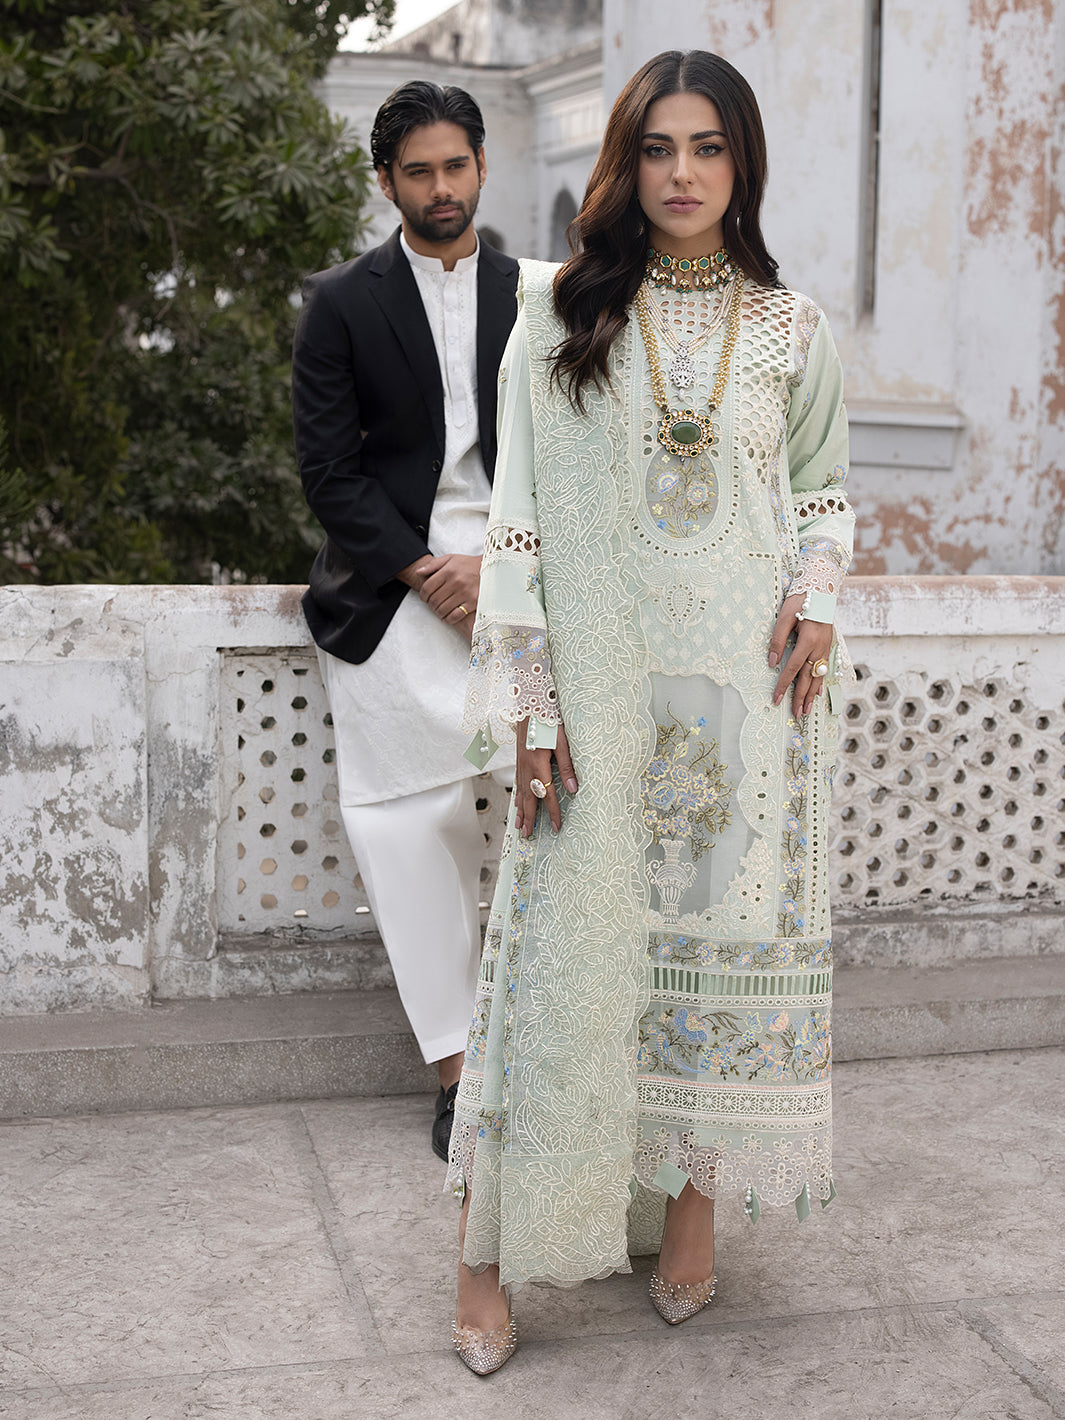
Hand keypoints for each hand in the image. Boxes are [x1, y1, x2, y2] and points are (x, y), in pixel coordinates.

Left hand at [418, 553, 481, 628]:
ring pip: (443, 609)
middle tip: (432, 605)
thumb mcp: (451, 559)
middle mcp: (456, 582)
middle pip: (434, 600)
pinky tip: (447, 617)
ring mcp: (465, 593)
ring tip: (439, 610)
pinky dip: (448, 619)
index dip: (423, 595)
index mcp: (448, 571)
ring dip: (438, 612)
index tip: (424, 598)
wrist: (491, 568)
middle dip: (430, 604)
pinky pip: (455, 616)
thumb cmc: (468, 564)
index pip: (427, 587)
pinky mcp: (473, 602)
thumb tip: (418, 572)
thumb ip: (433, 565)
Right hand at [514, 717, 577, 837]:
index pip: (547, 795)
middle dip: (529, 818)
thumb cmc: (549, 720)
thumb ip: (567, 766)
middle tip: (528, 835)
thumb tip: (573, 789)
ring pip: (520, 792)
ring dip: (520, 810)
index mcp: (538, 764)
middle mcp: (526, 767)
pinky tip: (517, 802)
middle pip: (528, 798)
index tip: (555, 827)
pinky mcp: (518, 758)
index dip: (552, 812)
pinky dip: (517, 795)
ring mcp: (520, 763)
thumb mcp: (562, 741)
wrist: (530, 703)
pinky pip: (517, 782)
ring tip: (519, 826)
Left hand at [768, 593, 832, 717]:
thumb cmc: (800, 600)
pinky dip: (820, 682)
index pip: (793, 668)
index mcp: (809, 640)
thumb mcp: (784, 617)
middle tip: (796, 714)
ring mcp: (827, 647)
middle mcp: (820, 647)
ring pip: (818, 676)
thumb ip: (777, 640)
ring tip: (806, 710)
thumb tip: (772, 663)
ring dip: (811, 694)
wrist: (821, 589)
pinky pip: (824, 669)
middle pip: (808, 677)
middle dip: (801, 697)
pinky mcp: (828, 646)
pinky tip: (816, 693)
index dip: (784, 685)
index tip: (776, 699)